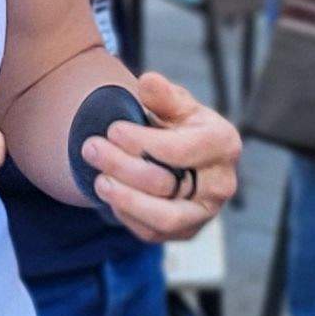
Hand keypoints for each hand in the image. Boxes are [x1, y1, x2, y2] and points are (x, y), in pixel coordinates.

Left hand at [75, 70, 241, 244]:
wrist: (182, 157)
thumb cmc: (179, 126)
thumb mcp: (175, 104)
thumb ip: (163, 95)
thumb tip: (148, 82)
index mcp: (224, 144)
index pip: (180, 151)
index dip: (141, 142)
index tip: (112, 129)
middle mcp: (221, 183)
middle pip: (166, 184)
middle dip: (121, 166)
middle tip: (90, 148)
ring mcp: (205, 213)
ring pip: (162, 217)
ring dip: (123, 198)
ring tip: (97, 179)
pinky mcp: (187, 233)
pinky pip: (152, 232)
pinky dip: (126, 214)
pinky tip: (110, 192)